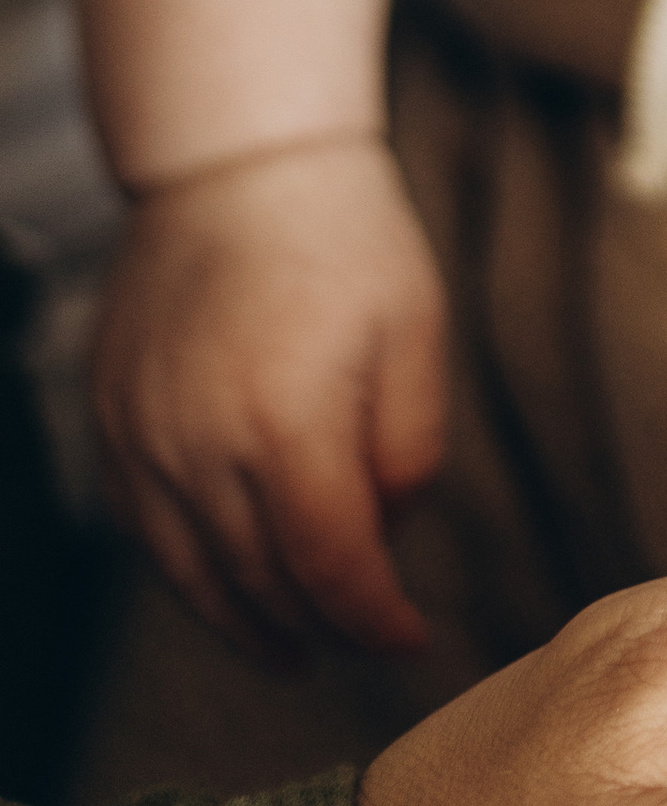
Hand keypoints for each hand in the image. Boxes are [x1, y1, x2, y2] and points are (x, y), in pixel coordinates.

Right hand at [91, 130, 446, 659]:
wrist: (239, 158)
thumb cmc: (345, 237)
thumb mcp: (416, 329)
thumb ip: (412, 445)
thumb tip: (391, 534)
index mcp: (288, 422)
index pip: (331, 567)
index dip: (374, 620)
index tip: (411, 638)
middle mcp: (200, 444)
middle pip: (257, 583)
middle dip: (314, 629)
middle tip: (357, 644)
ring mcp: (142, 435)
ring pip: (189, 571)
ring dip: (243, 621)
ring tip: (290, 646)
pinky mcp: (110, 419)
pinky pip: (143, 526)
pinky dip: (187, 568)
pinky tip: (226, 578)